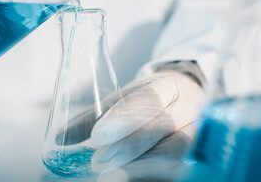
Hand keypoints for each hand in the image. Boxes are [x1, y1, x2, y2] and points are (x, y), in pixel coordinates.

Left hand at [90, 71, 204, 174]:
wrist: (188, 104)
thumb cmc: (150, 103)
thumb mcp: (124, 98)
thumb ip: (94, 115)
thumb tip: (61, 137)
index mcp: (169, 87)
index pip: (150, 98)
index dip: (125, 117)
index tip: (98, 134)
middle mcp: (189, 110)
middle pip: (164, 128)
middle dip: (129, 147)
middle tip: (98, 162)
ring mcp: (198, 135)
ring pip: (176, 154)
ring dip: (142, 168)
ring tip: (111, 177)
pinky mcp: (198, 157)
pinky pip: (180, 170)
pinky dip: (152, 176)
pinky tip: (129, 180)